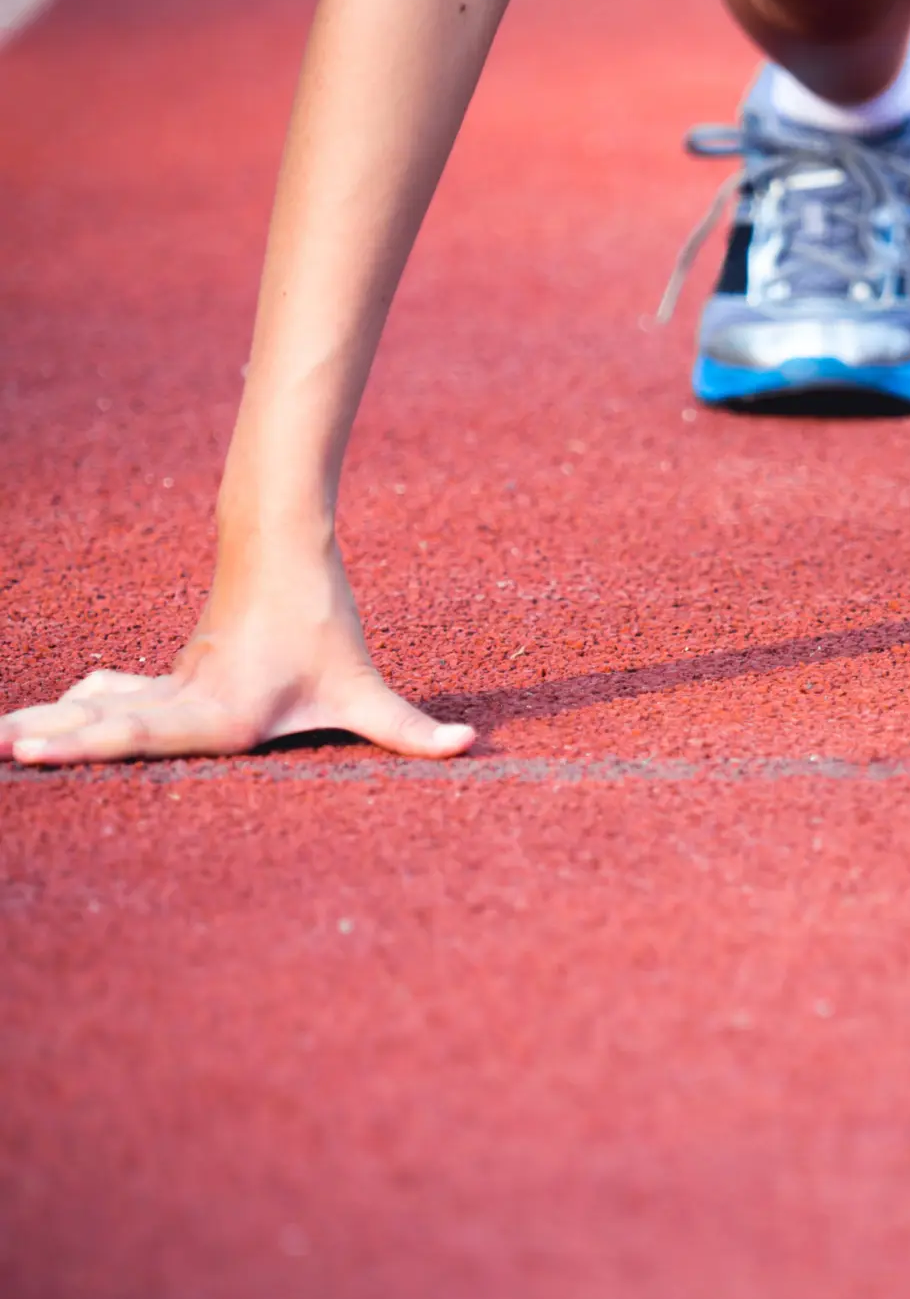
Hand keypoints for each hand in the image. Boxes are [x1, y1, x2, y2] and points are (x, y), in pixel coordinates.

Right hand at [2, 543, 474, 765]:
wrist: (281, 548)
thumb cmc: (321, 623)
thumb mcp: (366, 687)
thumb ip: (413, 728)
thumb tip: (472, 745)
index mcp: (220, 714)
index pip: (144, 733)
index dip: (89, 743)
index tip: (35, 747)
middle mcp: (185, 702)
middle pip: (108, 725)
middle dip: (56, 742)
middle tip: (5, 750)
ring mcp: (171, 687)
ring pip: (101, 709)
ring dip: (54, 726)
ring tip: (4, 743)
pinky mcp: (168, 679)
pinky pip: (111, 699)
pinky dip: (76, 711)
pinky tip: (42, 721)